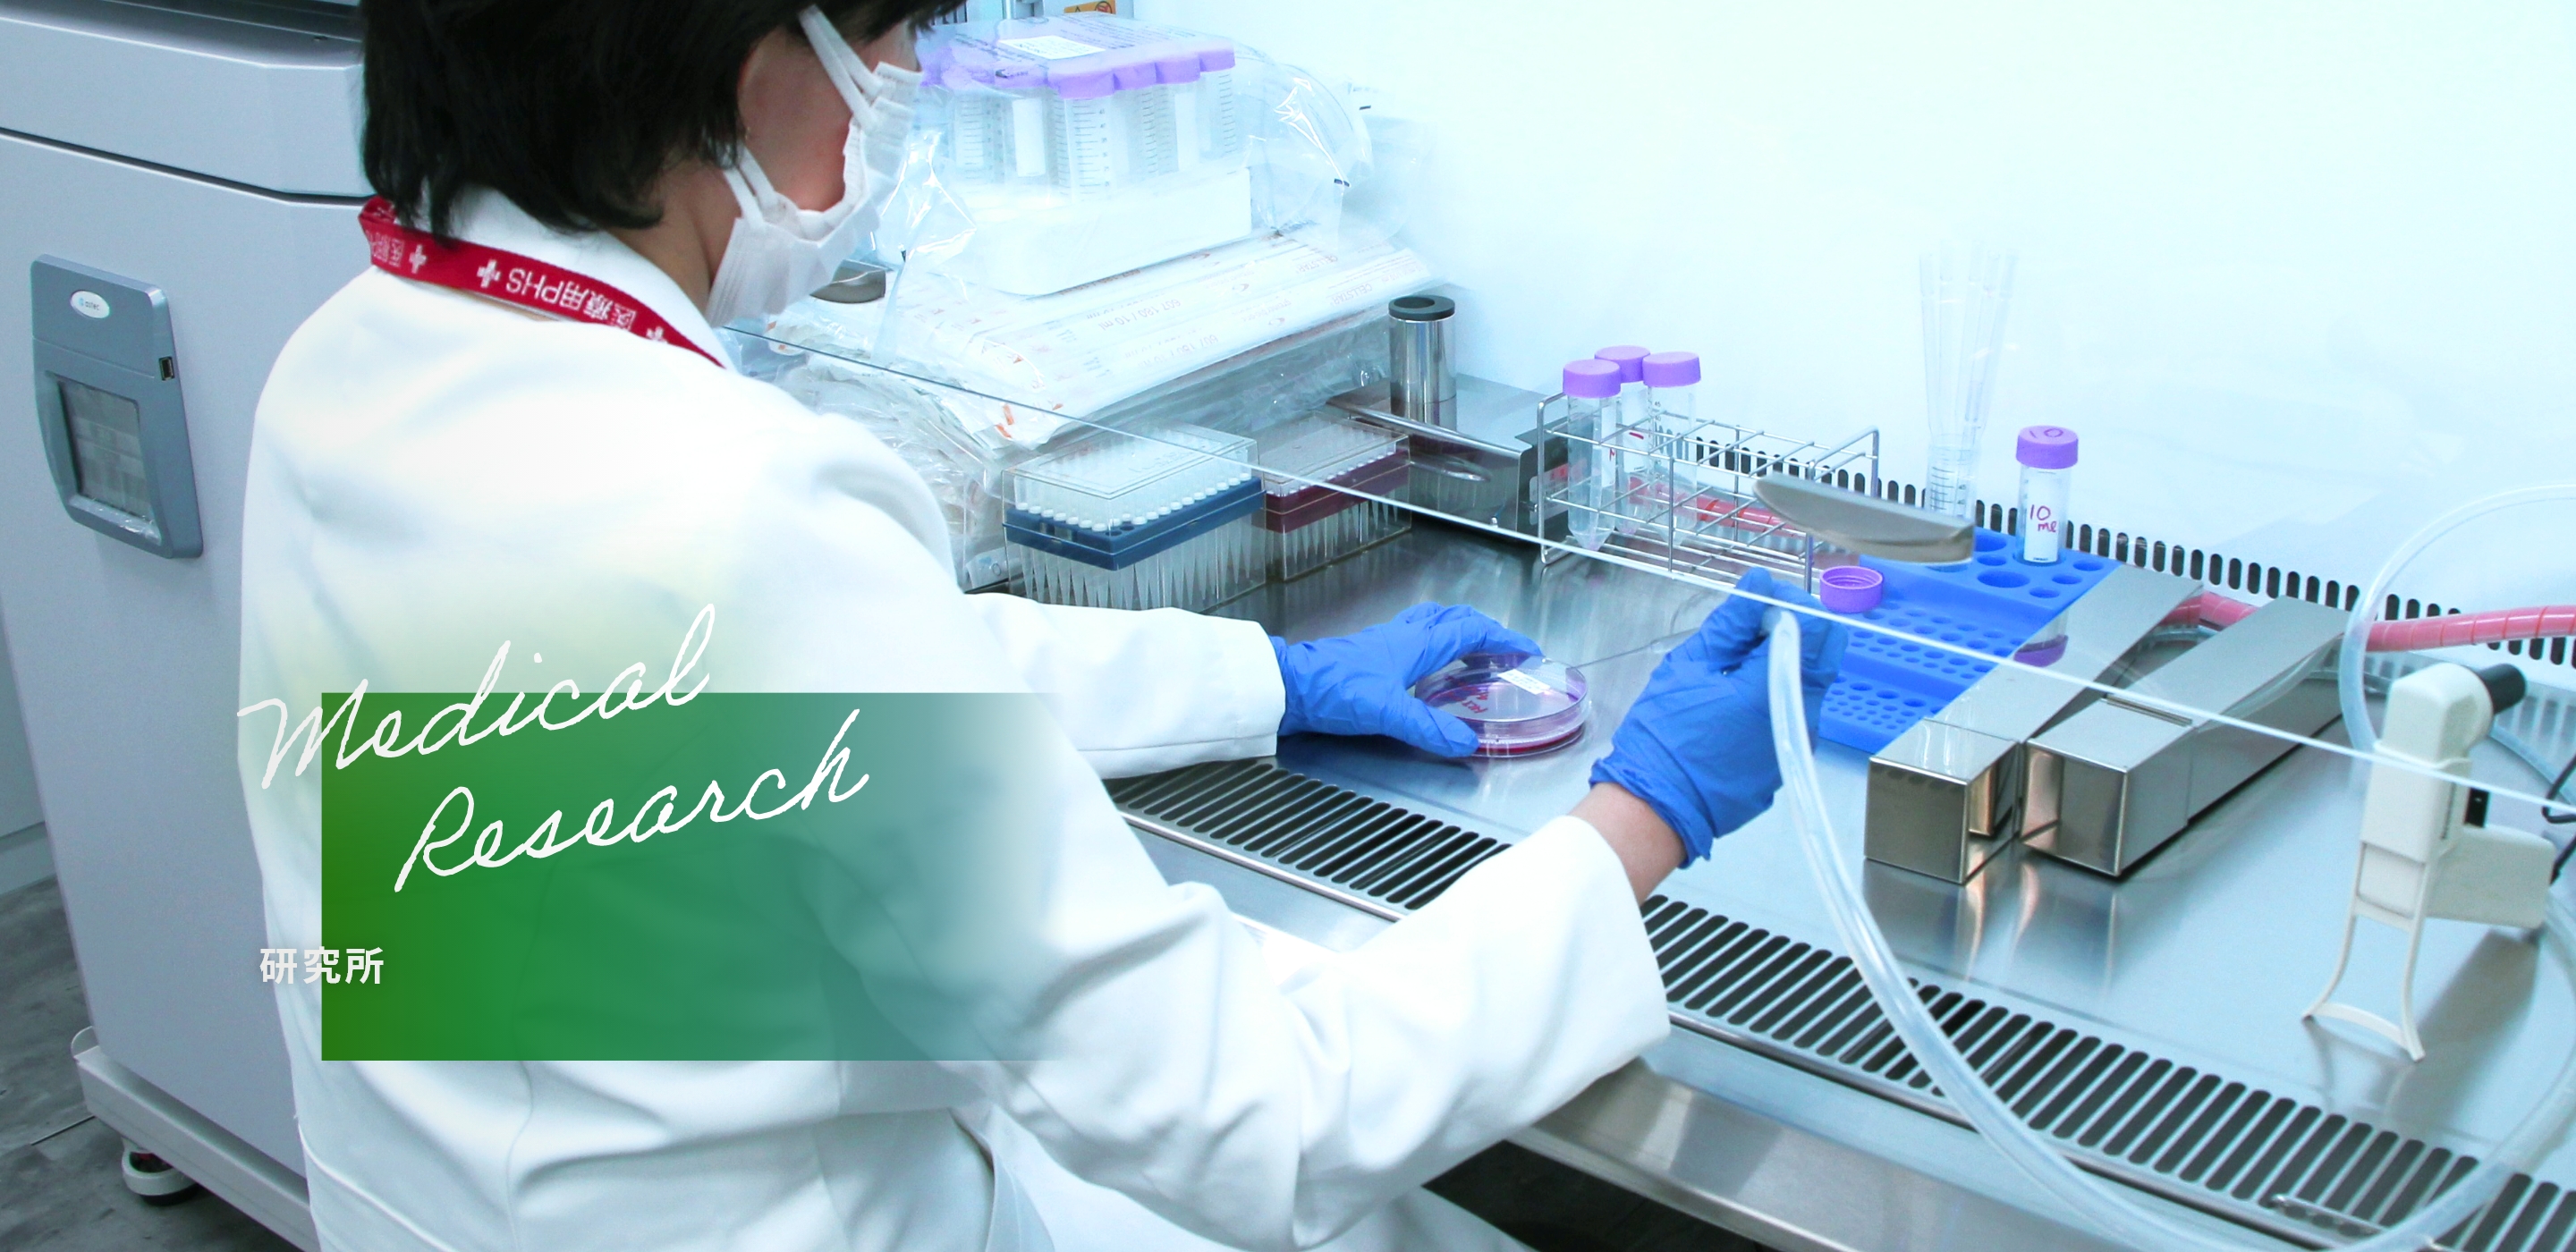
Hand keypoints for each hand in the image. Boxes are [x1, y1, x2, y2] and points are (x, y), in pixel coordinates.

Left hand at [1274, 603, 1542, 756]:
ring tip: (1470, 651)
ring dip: (1455, 631)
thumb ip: (1429, 727)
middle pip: (1452, 619)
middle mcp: (1403, 637)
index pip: (1471, 633)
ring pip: (1429, 625)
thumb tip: (1467, 743)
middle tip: (1503, 647)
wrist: (1287, 686)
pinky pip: (1410, 640)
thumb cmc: (1335, 690)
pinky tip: (1424, 669)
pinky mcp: (1367, 657)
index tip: (1529, 650)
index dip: (1504, 639)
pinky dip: (1430, 647)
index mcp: (1416, 644)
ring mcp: (1383, 644)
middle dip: (1483, 628)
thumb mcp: (1388, 712)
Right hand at [1587, 569, 1845, 863]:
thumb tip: (1759, 584)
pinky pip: (1791, 710)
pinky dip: (1772, 691)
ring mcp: (1798, 740)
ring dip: (1780, 660)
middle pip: (1822, 654)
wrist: (1658, 807)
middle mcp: (1803, 715)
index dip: (1792, 602)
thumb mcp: (1691, 666)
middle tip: (1748, 626)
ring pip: (1807, 682)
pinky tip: (1734, 698)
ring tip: (1733, 663)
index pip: (1817, 627)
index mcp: (1777, 687)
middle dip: (1792, 628)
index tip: (1759, 600)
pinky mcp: (1785, 757)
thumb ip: (1732, 623)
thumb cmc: (1666, 735)